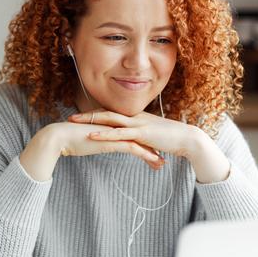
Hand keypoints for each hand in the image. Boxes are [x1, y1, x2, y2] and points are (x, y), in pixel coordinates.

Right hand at [47, 121, 163, 169]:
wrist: (59, 137)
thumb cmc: (69, 139)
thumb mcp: (86, 141)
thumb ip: (94, 141)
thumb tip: (96, 145)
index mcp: (109, 126)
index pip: (130, 133)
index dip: (141, 141)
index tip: (150, 150)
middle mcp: (114, 127)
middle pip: (138, 136)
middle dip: (151, 147)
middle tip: (161, 156)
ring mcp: (114, 133)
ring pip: (139, 142)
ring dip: (152, 153)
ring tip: (161, 163)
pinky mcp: (111, 141)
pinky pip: (133, 148)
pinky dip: (146, 154)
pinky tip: (155, 161)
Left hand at [68, 109, 231, 182]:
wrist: (187, 139)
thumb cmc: (171, 139)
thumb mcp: (152, 137)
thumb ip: (141, 138)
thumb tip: (134, 143)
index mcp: (136, 117)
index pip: (111, 113)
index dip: (95, 114)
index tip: (81, 117)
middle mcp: (134, 117)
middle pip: (106, 112)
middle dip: (87, 115)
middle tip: (70, 118)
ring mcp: (137, 124)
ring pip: (109, 120)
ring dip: (90, 121)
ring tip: (74, 123)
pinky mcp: (141, 134)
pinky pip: (119, 133)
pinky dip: (104, 134)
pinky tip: (92, 136)